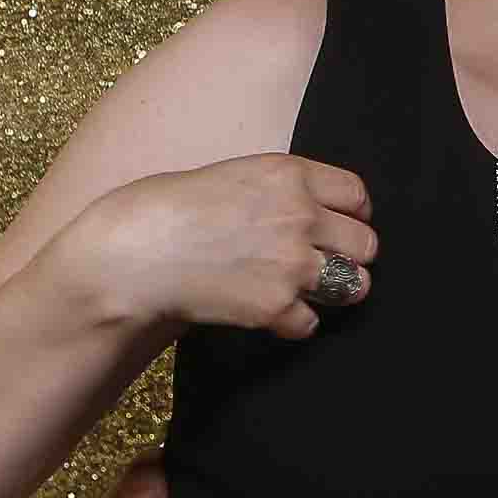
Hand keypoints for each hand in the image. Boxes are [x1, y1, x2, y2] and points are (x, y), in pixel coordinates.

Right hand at [72, 153, 375, 338]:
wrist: (131, 256)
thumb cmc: (164, 211)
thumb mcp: (231, 175)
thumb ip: (278, 191)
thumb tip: (309, 210)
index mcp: (288, 174)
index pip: (357, 196)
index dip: (351, 215)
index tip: (338, 228)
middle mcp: (300, 215)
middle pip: (366, 244)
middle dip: (347, 257)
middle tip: (321, 266)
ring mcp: (292, 263)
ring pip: (353, 285)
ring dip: (331, 292)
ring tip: (300, 291)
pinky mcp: (276, 306)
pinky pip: (312, 322)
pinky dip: (293, 323)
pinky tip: (266, 313)